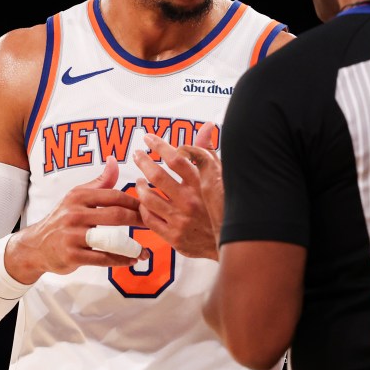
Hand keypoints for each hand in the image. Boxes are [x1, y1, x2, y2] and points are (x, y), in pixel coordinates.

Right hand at [4, 156, 148, 282]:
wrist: (36, 245)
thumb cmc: (63, 218)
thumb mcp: (77, 196)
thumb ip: (100, 181)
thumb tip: (114, 160)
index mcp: (79, 196)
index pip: (114, 196)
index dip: (135, 202)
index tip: (151, 207)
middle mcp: (75, 214)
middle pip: (115, 216)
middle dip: (138, 221)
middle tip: (154, 225)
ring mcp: (73, 236)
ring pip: (110, 240)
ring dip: (132, 247)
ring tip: (146, 252)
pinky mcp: (72, 256)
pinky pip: (102, 259)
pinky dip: (120, 261)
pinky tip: (132, 261)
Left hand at [132, 123, 221, 259]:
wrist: (232, 242)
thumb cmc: (224, 206)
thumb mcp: (220, 177)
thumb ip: (208, 152)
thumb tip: (208, 126)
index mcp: (202, 184)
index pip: (176, 158)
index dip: (159, 145)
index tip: (149, 138)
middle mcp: (190, 201)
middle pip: (157, 175)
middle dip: (142, 161)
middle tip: (137, 154)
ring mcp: (180, 220)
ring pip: (148, 198)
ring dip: (139, 186)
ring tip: (139, 180)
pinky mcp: (174, 237)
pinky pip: (149, 219)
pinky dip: (144, 208)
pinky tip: (145, 202)